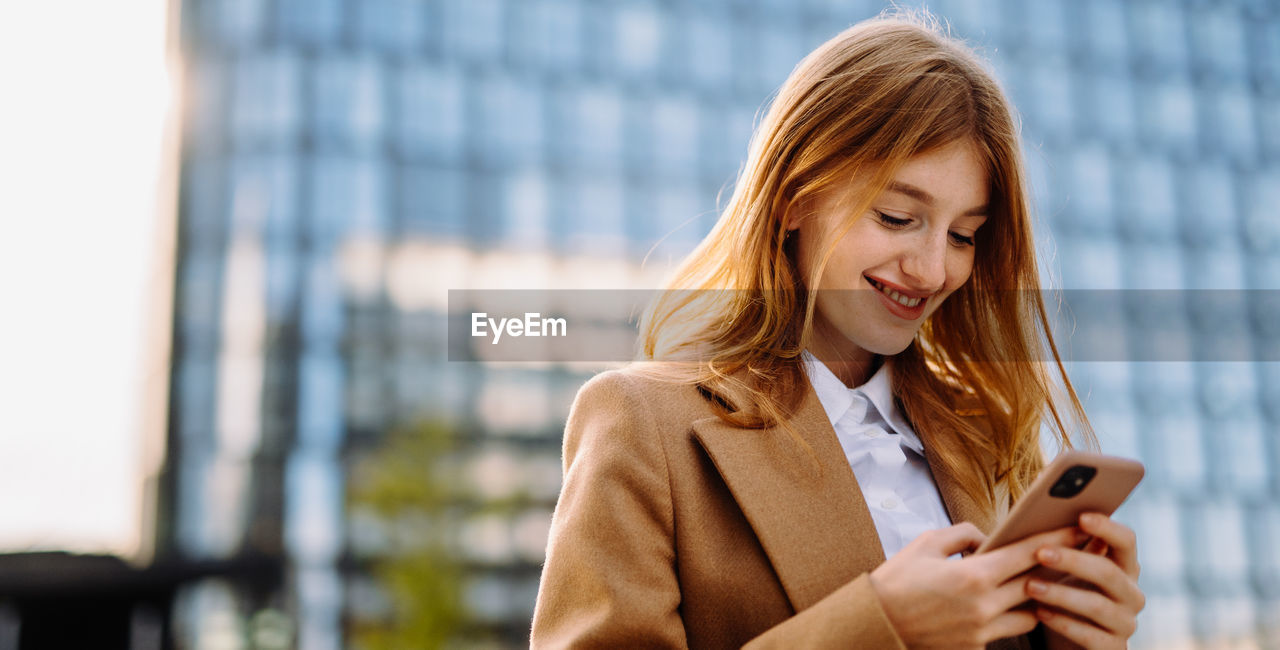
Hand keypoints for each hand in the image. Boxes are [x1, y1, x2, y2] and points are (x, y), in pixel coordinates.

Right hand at [869, 522, 1090, 649]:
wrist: (875, 623)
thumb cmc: (897, 579)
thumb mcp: (927, 543)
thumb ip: (963, 534)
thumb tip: (988, 539)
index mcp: (972, 576)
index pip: (1027, 555)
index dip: (1055, 541)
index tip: (1077, 530)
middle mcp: (983, 607)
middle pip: (1036, 585)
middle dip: (1058, 567)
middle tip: (1077, 552)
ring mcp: (981, 632)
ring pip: (1029, 613)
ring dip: (1038, 597)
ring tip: (1046, 580)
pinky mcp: (974, 648)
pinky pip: (1006, 630)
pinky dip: (1011, 614)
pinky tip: (1010, 603)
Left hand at [1027, 512, 1144, 648]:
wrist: (1071, 640)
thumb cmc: (1065, 591)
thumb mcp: (1068, 569)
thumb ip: (1066, 545)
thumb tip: (1039, 515)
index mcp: (1124, 566)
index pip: (1127, 541)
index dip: (1107, 528)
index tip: (1081, 516)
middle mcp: (1131, 594)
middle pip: (1108, 572)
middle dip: (1073, 560)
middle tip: (1040, 553)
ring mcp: (1125, 623)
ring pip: (1097, 605)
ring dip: (1061, 594)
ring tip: (1030, 585)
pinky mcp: (1113, 648)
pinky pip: (1089, 635)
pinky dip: (1063, 622)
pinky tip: (1040, 613)